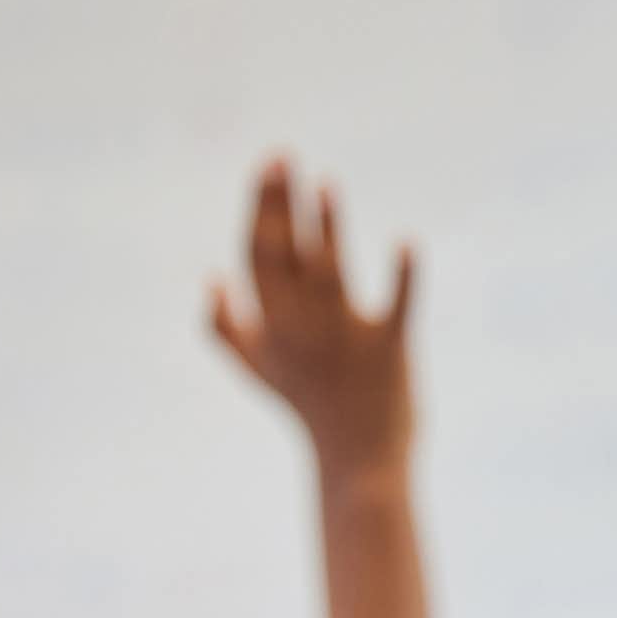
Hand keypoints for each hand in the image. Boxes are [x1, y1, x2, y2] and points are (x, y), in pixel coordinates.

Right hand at [209, 159, 416, 479]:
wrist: (359, 460)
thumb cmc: (308, 407)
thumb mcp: (257, 369)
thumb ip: (224, 326)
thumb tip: (211, 276)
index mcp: (270, 325)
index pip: (257, 256)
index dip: (260, 208)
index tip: (269, 165)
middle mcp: (301, 329)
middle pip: (285, 255)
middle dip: (281, 204)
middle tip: (285, 157)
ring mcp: (345, 339)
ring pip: (330, 274)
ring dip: (326, 227)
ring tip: (326, 184)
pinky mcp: (390, 352)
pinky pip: (398, 308)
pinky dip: (405, 276)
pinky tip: (406, 240)